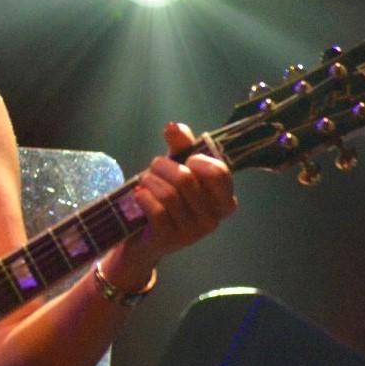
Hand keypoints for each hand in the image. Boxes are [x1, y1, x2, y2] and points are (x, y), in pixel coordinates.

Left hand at [106, 121, 237, 280]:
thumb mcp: (177, 168)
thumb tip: (173, 126)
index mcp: (224, 199)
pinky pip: (156, 210)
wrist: (145, 237)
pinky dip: (143, 197)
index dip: (197, 160)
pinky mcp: (172, 239)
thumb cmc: (167, 198)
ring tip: (144, 182)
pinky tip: (139, 195)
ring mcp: (194, 232)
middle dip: (162, 166)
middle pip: (185, 179)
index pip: (219, 172)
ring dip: (150, 181)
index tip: (186, 160)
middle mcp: (214, 218)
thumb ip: (181, 146)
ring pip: (168, 194)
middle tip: (153, 168)